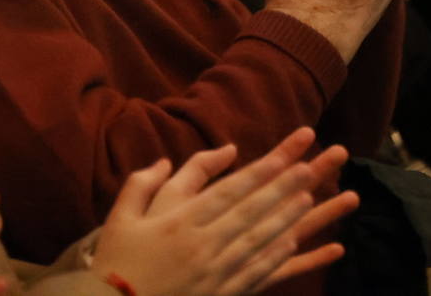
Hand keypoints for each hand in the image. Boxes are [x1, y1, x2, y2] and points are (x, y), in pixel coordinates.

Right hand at [94, 128, 358, 295]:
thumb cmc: (116, 262)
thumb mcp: (121, 216)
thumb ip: (143, 182)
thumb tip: (168, 160)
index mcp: (180, 222)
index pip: (231, 188)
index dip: (264, 167)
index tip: (291, 150)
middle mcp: (203, 245)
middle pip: (253, 210)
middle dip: (286, 185)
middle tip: (314, 164)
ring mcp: (216, 273)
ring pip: (260, 240)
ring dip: (288, 216)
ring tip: (312, 195)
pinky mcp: (221, 294)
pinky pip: (256, 274)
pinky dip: (278, 257)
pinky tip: (296, 242)